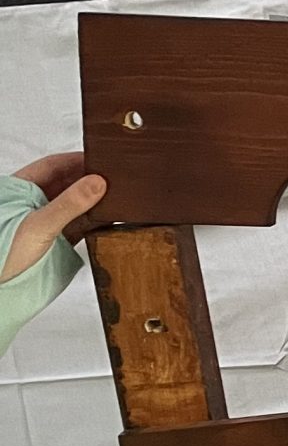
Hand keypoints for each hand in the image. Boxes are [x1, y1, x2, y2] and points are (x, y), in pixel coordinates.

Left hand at [5, 157, 105, 281]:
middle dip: (90, 180)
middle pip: (67, 184)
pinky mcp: (54, 240)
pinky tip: (109, 218)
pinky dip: (93, 221)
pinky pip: (78, 225)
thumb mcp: (40, 224)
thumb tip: (98, 183)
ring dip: (94, 201)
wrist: (1, 286)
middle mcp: (34, 202)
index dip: (78, 160)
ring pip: (74, 205)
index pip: (54, 165)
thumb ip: (69, 204)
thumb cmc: (6, 252)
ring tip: (118, 196)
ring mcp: (45, 221)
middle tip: (116, 178)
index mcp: (22, 189)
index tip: (103, 159)